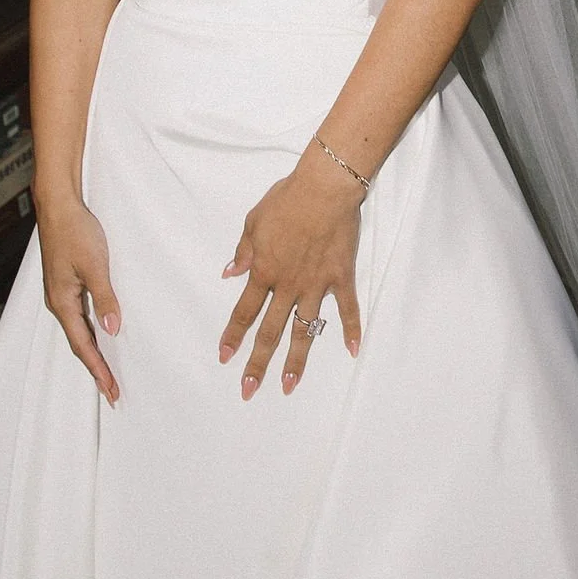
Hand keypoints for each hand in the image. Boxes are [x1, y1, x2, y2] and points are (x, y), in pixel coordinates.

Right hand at [37, 194, 120, 403]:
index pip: (83, 346)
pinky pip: (80, 316)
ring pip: (79, 331)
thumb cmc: (76, 232)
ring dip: (94, 352)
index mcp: (63, 302)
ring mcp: (61, 293)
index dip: (98, 370)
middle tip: (113, 392)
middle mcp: (59, 302)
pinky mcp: (67, 283)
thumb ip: (104, 298)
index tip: (111, 391)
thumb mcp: (95, 265)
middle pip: (80, 344)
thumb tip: (112, 330)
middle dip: (96, 368)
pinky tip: (102, 335)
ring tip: (108, 372)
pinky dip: (91, 332)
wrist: (59, 205)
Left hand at [219, 150, 366, 396]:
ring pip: (305, 330)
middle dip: (258, 363)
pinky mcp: (341, 278)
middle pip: (271, 331)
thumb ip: (244, 251)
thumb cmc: (287, 199)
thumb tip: (230, 273)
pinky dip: (351, 329)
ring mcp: (317, 285)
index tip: (225, 358)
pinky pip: (348, 309)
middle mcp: (288, 285)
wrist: (325, 188)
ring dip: (296, 360)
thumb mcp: (254, 221)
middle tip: (248, 390)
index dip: (233, 336)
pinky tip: (352, 351)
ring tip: (290, 385)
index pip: (244, 311)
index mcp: (264, 271)